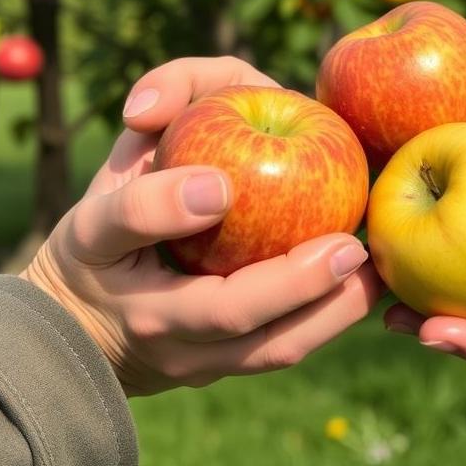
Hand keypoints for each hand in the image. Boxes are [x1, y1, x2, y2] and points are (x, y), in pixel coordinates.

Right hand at [23, 57, 382, 394]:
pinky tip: (368, 286)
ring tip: (376, 274)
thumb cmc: (126, 209)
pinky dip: (327, 323)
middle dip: (289, 285)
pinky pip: (278, 353)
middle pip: (220, 313)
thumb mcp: (135, 145)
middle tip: (347, 248)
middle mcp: (141, 311)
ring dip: (327, 315)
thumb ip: (174, 98)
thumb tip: (182, 127)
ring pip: (263, 350)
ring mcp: (183, 355)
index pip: (125, 222)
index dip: (166, 204)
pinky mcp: (220, 368)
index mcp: (98, 245)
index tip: (219, 186)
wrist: (89, 316)